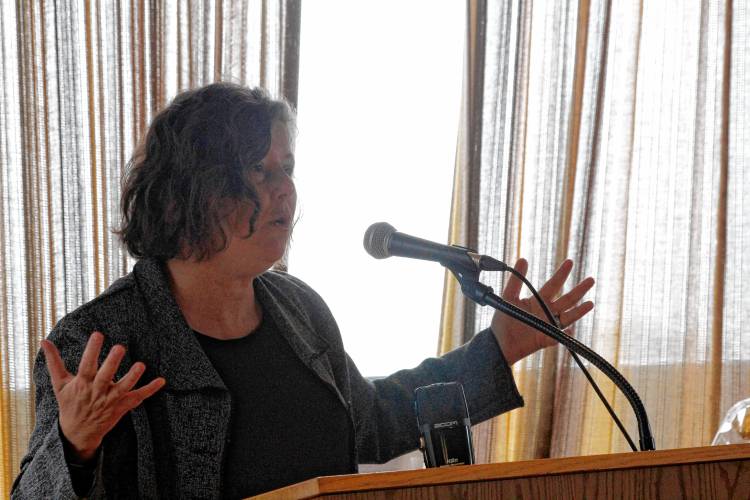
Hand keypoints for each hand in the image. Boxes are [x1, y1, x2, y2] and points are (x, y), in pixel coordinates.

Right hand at [41, 331, 165, 461]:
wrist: (77, 433)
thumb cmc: (69, 404)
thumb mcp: (60, 385)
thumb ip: (54, 362)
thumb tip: (44, 341)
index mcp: (82, 384)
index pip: (87, 365)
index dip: (92, 350)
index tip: (98, 334)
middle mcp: (97, 392)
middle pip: (106, 376)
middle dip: (112, 363)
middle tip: (120, 347)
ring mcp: (111, 400)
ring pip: (124, 388)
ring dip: (132, 377)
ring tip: (141, 364)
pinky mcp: (122, 406)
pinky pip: (138, 397)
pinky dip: (150, 390)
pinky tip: (161, 380)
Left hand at [491, 258, 594, 365]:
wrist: (499, 342)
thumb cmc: (503, 320)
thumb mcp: (508, 297)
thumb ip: (516, 280)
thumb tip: (523, 259)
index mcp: (538, 300)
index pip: (553, 285)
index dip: (561, 274)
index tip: (570, 262)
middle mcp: (547, 312)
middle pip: (566, 299)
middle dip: (579, 290)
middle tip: (591, 279)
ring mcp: (549, 326)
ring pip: (568, 317)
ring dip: (579, 311)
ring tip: (590, 303)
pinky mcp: (546, 339)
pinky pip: (558, 337)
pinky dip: (565, 333)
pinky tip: (570, 329)